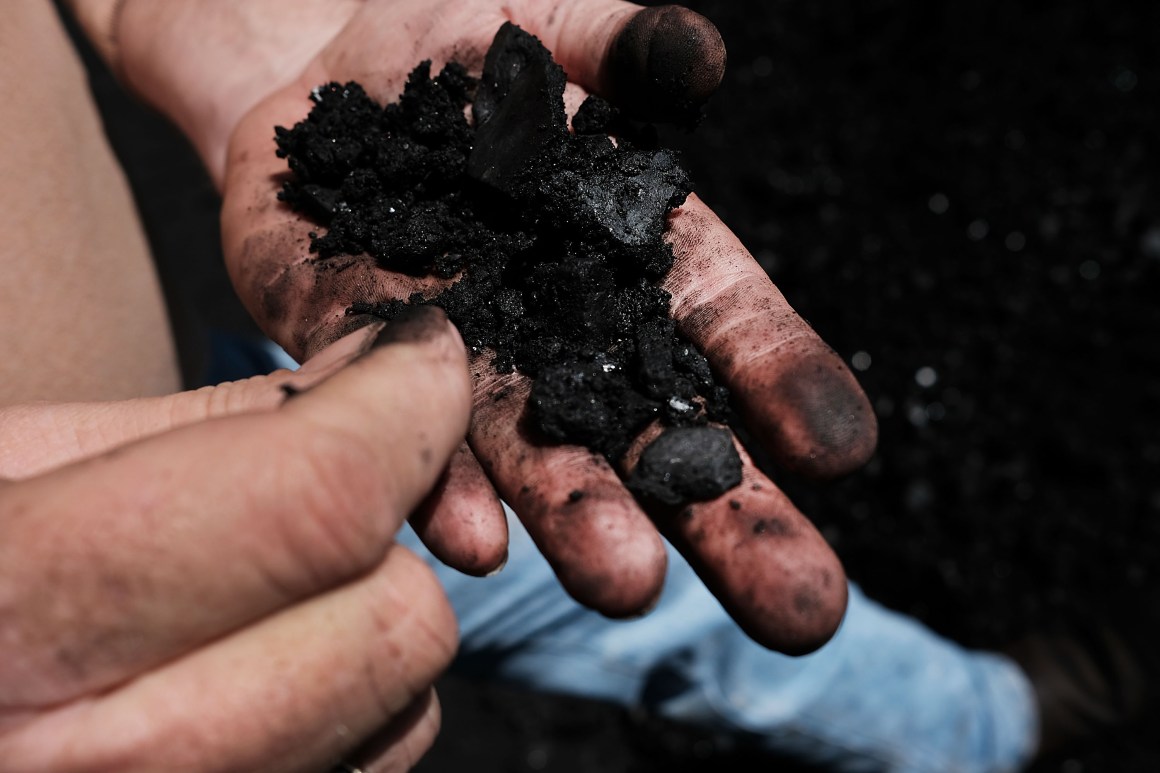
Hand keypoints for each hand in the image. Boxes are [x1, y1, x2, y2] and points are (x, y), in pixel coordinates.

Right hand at [0, 318, 468, 770]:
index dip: (402, 406)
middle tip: (320, 479)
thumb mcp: (1, 460)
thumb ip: (201, 427)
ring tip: (258, 589)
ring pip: (402, 710)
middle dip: (384, 528)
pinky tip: (254, 674)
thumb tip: (376, 378)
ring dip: (368, 625)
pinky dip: (351, 710)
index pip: (309, 503)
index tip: (421, 358)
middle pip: (389, 622)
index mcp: (3, 619)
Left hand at [111, 0, 877, 652]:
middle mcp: (570, 339)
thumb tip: (697, 52)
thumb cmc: (458, 52)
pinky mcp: (373, 376)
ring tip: (631, 586)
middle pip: (659, 437)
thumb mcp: (544, 30)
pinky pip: (408, 445)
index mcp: (636, 260)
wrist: (318, 77)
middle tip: (803, 610)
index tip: (841, 448)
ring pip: (543, 462)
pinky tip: (475, 541)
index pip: (726, 330)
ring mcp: (475, 370)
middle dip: (729, 520)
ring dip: (586, 527)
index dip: (785, 381)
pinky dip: (441, 492)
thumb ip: (616, 49)